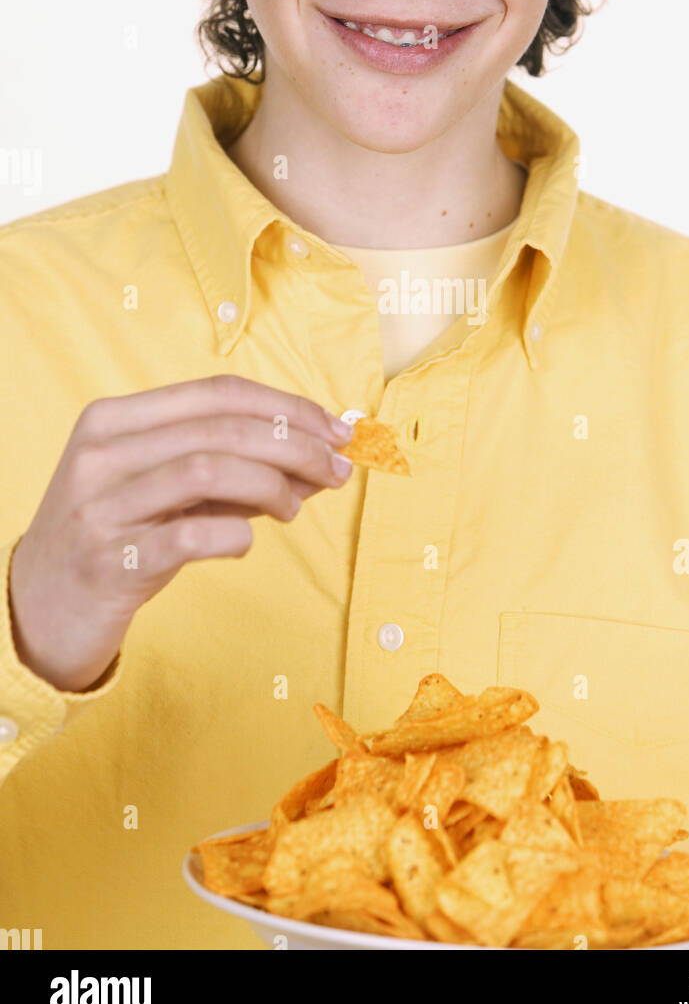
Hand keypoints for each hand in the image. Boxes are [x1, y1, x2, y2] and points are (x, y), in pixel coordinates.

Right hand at [9, 375, 353, 692]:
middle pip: (221, 427)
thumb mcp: (166, 491)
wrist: (37, 610)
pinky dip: (234, 534)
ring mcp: (101, 507)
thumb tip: (317, 457)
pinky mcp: (109, 562)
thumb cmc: (116, 539)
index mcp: (116, 418)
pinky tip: (246, 541)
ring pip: (207, 469)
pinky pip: (188, 535)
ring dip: (271, 485)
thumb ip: (233, 470)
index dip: (287, 406)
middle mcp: (103, 453)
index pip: (218, 393)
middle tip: (336, 470)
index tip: (336, 429)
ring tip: (293, 508)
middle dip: (295, 444)